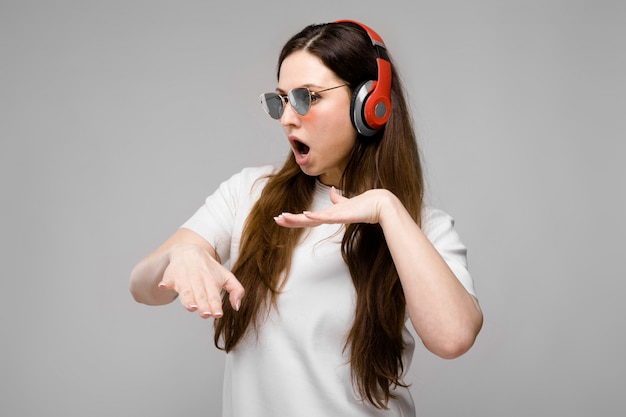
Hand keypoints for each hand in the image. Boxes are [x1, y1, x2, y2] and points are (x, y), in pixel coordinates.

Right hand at [157, 244, 243, 318]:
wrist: (188, 251)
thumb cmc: (209, 269)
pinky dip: (165, 283)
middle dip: (203, 304)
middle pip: (200, 294)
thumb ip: (236, 290)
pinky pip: (167, 280)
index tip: (217, 314)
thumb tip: (237, 307)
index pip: (214, 296)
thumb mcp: (226, 276)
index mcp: (212, 281)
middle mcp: (198, 279)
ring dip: (187, 298)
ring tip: (190, 307)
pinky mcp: (170, 276)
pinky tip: (163, 286)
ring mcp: (184, 278)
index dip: (215, 305)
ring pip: (186, 290)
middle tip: (205, 314)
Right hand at [274, 187, 393, 227]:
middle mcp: (330, 217)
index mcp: (329, 214)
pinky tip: (306, 215)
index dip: (294, 218)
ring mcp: (335, 217)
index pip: (307, 217)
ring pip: (312, 219)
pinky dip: (316, 216)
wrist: (379, 205)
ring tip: (285, 218)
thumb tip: (332, 191)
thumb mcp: (346, 201)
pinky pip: (326, 217)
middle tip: (276, 220)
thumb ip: (337, 198)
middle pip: (306, 220)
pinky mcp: (343, 216)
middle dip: (291, 220)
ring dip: (298, 219)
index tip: (281, 217)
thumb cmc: (365, 205)